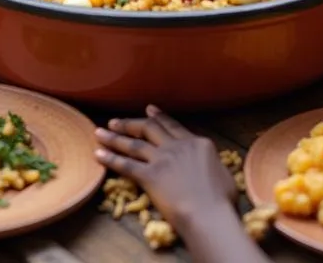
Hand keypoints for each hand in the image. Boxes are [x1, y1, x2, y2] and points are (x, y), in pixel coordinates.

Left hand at [94, 106, 236, 231]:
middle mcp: (177, 146)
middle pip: (150, 128)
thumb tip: (211, 166)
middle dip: (131, 123)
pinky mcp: (149, 176)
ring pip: (134, 143)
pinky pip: (126, 165)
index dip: (159, 116)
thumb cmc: (221, 200)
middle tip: (116, 121)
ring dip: (115, 137)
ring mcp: (162, 159)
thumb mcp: (223, 173)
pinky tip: (99, 154)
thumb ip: (212, 164)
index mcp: (197, 143)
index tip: (149, 109)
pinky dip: (111, 158)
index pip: (173, 126)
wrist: (207, 213)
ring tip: (100, 132)